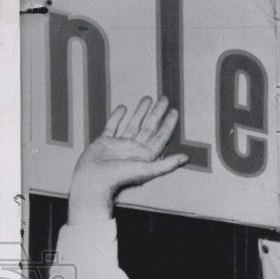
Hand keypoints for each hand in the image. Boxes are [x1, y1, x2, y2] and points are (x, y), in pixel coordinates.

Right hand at [68, 96, 188, 221]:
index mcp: (146, 155)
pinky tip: (123, 108)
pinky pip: (113, 126)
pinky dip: (117, 117)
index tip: (174, 111)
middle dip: (157, 113)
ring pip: (133, 124)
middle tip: (164, 99)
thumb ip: (167, 164)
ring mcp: (120, 145)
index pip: (161, 136)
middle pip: (149, 127)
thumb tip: (186, 158)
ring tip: (148, 98)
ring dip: (141, 112)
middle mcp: (135, 149)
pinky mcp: (105, 142)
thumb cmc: (120, 177)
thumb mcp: (147, 170)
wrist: (94, 180)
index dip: (168, 124)